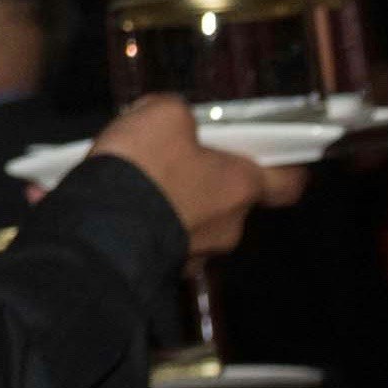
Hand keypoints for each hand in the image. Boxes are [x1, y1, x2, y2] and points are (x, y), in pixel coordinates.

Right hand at [90, 95, 306, 256]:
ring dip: (173, 204)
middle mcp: (230, 227)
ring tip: (135, 183)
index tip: (274, 157)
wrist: (99, 231)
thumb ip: (181, 116)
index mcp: (242, 187)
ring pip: (193, 221)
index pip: (287, 183)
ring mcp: (199, 254)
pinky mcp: (163, 271)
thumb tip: (177, 124)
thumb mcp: (163, 116)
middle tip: (174, 159)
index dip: (285, 168)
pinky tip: (114, 207)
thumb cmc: (147, 167)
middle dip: (206, 180)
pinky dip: (145, 224)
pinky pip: (160, 240)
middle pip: (230, 199)